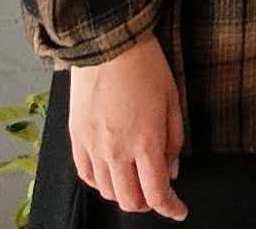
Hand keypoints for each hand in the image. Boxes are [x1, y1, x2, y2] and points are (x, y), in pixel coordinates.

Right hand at [67, 33, 186, 220]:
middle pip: (130, 200)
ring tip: (136, 181)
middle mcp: (117, 151)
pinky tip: (112, 174)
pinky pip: (86, 175)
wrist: (107, 45)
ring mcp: (93, 147)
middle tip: (159, 193)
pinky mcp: (76, 139)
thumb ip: (174, 140)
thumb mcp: (173, 100)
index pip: (157, 193)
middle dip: (148, 203)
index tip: (179, 210)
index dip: (170, 208)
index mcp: (145, 142)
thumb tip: (171, 171)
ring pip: (107, 192)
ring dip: (125, 194)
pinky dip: (101, 182)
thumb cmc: (145, 67)